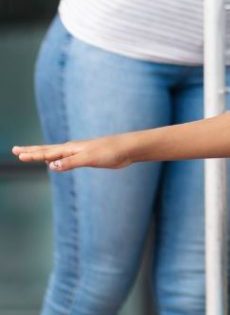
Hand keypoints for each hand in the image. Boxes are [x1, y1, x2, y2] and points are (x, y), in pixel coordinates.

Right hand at [13, 135, 131, 171]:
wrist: (128, 148)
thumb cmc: (111, 152)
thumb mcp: (89, 158)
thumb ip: (70, 162)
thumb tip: (50, 165)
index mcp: (71, 148)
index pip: (46, 152)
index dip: (32, 154)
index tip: (17, 154)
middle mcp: (73, 149)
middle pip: (47, 150)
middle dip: (31, 151)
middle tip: (15, 150)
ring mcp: (79, 152)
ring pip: (55, 154)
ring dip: (41, 155)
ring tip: (30, 155)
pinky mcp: (87, 157)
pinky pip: (65, 159)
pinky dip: (55, 160)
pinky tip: (53, 163)